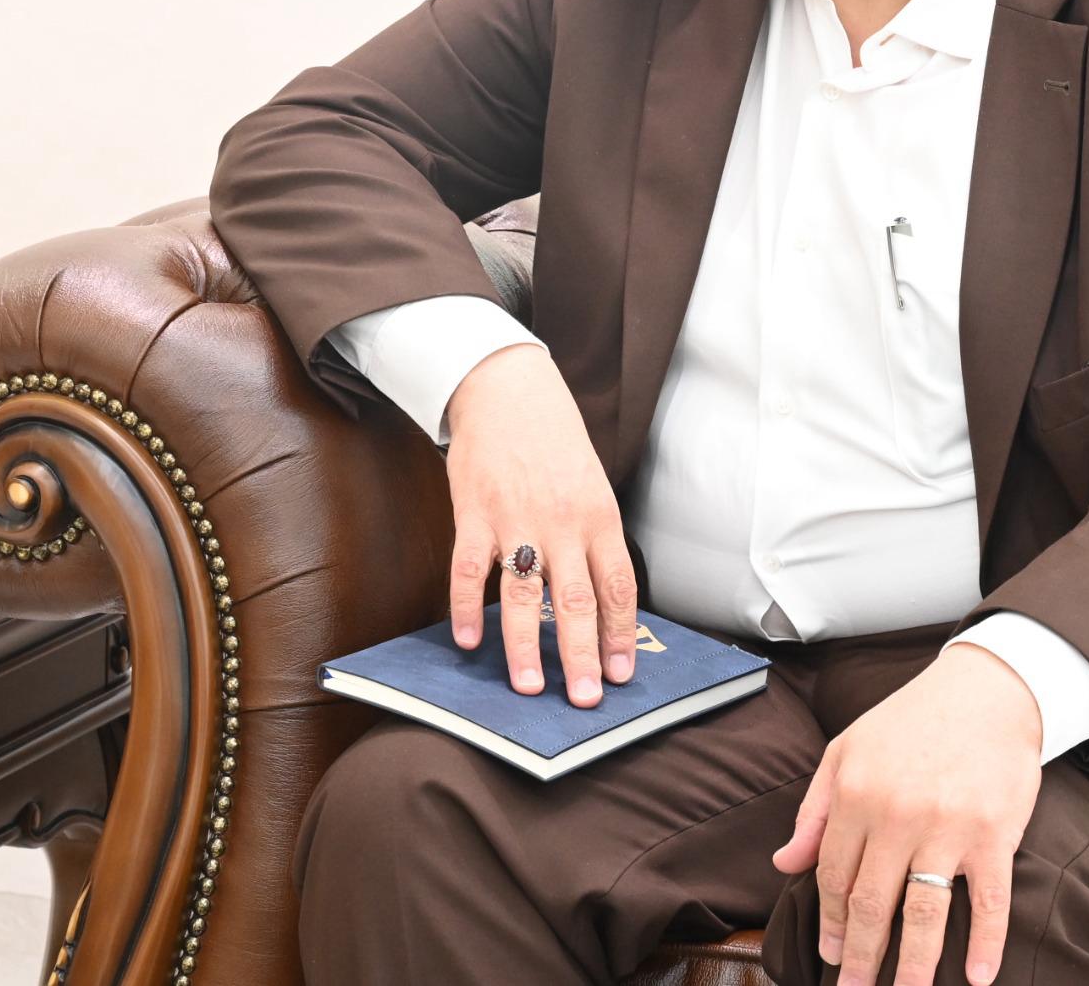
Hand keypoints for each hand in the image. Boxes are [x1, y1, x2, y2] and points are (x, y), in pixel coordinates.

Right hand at [443, 343, 639, 707]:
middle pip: (576, 599)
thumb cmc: (555, 442)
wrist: (508, 388)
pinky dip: (466, 607)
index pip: (617, 586)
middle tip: (584, 700)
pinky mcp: (474, 513)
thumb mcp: (591, 485)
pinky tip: (468, 641)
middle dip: (581, 655)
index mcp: (599, 517)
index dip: (620, 634)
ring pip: (523, 594)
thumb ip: (593, 540)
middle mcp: (562, 522)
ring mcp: (516, 519)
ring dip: (525, 645)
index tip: (622, 674)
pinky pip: (469, 569)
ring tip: (527, 687)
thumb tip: (601, 604)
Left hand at [770, 644, 1042, 985]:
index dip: (831, 922)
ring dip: (913, 967)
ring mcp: (949, 829)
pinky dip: (986, 943)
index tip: (831, 954)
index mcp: (857, 795)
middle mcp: (899, 815)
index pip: (834, 876)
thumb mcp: (847, 752)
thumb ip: (815, 811)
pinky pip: (989, 902)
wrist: (987, 690)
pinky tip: (979, 976)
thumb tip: (784, 863)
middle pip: (873, 906)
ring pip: (924, 915)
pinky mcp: (995, 836)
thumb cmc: (911, 721)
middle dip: (861, 957)